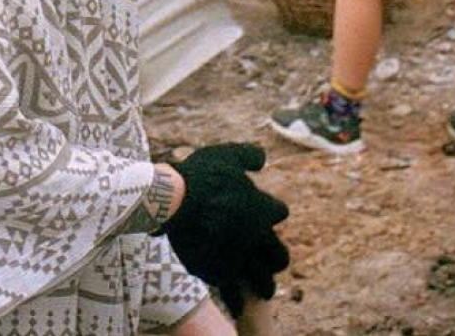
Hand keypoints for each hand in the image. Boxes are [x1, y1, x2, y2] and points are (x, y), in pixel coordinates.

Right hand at [163, 143, 288, 316]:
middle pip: (280, 255)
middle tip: (269, 259)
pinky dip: (235, 297)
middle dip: (276, 257)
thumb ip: (248, 155)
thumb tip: (263, 158)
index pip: (280, 212)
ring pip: (264, 281)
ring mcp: (240, 258)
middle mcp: (257, 237)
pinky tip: (234, 299)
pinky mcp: (221, 273)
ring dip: (264, 284)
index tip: (262, 211)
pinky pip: (234, 292)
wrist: (175, 200)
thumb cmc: (201, 174)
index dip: (271, 211)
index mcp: (262, 209)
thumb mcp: (227, 155)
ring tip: (262, 288)